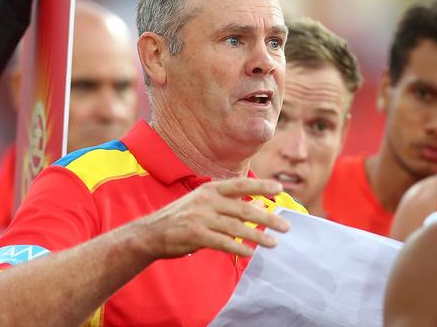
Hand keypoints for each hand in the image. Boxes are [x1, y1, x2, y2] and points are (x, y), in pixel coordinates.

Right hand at [135, 178, 290, 259]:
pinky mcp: (195, 235)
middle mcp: (207, 200)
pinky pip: (222, 242)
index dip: (261, 186)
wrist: (150, 233)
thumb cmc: (181, 217)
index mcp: (210, 189)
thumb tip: (256, 204)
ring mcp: (201, 217)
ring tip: (274, 243)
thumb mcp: (202, 201)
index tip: (280, 189)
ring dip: (257, 236)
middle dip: (268, 217)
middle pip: (244, 208)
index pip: (240, 184)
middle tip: (286, 226)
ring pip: (236, 227)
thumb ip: (226, 202)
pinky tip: (250, 253)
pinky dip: (238, 248)